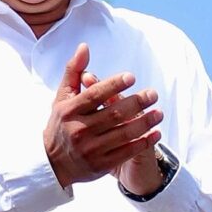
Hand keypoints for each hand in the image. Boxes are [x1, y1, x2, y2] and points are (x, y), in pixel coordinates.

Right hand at [43, 45, 162, 186]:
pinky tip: (156, 133)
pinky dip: (143, 143)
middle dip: (136, 103)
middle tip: (153, 94)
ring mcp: (91, 149)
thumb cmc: (61, 123)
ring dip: (144, 122)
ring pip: (123, 133)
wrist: (52, 163)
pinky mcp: (100, 165)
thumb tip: (84, 46)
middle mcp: (79, 130)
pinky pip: (126, 152)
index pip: (94, 95)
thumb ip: (74, 71)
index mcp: (70, 111)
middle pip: (113, 114)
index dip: (113, 85)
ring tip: (159, 113)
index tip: (131, 77)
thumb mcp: (62, 97)